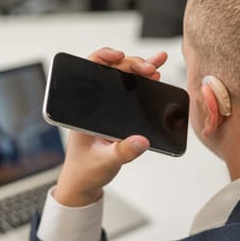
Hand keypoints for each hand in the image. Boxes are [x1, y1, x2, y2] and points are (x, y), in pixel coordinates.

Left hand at [54, 48, 167, 206]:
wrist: (83, 183)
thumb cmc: (85, 170)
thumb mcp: (104, 161)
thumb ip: (123, 152)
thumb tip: (141, 140)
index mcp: (81, 109)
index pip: (88, 71)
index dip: (104, 58)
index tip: (119, 57)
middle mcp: (93, 104)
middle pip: (112, 72)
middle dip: (132, 64)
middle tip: (149, 69)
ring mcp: (105, 107)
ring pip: (122, 79)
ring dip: (140, 69)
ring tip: (158, 64)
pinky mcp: (116, 114)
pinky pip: (130, 93)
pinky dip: (143, 83)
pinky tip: (156, 78)